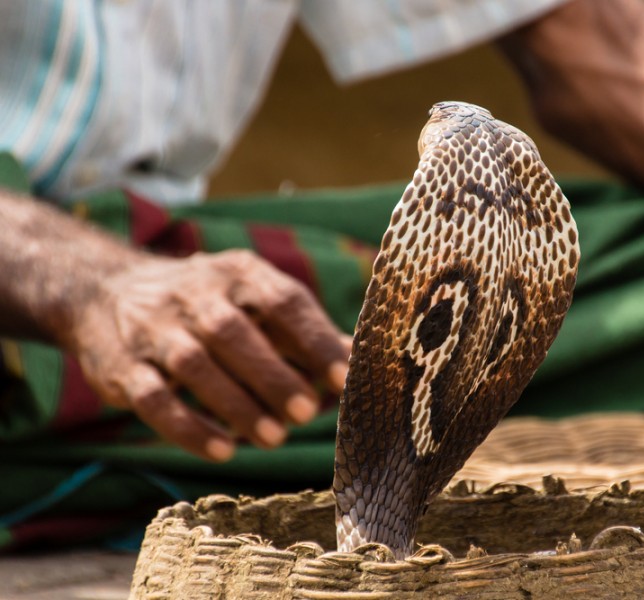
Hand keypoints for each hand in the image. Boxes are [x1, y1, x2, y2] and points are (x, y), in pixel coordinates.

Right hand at [68, 249, 349, 460]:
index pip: (282, 299)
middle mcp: (193, 294)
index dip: (314, 339)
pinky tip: (222, 451)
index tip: (343, 378)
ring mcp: (152, 328)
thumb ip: (303, 331)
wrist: (106, 293)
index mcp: (237, 274)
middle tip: (305, 414)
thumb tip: (358, 361)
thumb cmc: (209, 304)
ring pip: (192, 364)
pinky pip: (152, 398)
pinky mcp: (122, 366)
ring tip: (273, 438)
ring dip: (235, 404)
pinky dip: (188, 428)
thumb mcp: (254, 300)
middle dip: (272, 375)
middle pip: (232, 331)